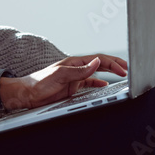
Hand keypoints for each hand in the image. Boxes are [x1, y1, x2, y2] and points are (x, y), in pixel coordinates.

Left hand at [0, 54, 127, 110]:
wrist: (26, 94)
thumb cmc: (38, 83)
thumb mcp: (60, 75)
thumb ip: (79, 70)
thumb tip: (96, 62)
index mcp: (74, 62)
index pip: (98, 59)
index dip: (113, 63)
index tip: (124, 70)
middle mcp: (75, 69)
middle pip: (99, 64)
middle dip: (115, 65)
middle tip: (128, 69)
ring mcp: (74, 78)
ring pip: (96, 73)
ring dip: (109, 73)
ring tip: (121, 74)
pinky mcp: (71, 87)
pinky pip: (89, 83)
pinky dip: (98, 83)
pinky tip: (104, 85)